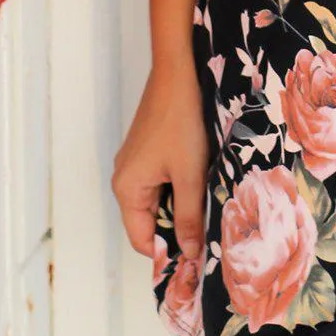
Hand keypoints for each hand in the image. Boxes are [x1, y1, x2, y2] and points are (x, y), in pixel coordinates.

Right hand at [112, 60, 208, 261]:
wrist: (179, 73)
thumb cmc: (182, 121)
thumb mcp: (190, 174)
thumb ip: (189, 217)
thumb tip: (189, 253)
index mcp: (127, 189)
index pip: (142, 240)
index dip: (168, 254)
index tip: (197, 262)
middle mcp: (125, 179)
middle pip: (149, 221)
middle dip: (178, 231)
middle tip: (210, 237)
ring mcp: (135, 164)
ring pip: (158, 201)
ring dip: (182, 208)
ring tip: (211, 210)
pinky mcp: (147, 150)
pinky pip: (161, 182)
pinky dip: (180, 189)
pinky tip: (202, 184)